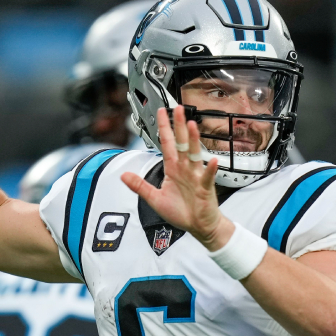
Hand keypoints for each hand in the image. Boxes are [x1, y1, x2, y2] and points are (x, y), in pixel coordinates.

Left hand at [120, 106, 235, 249]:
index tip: (161, 112)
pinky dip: (210, 169)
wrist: (199, 226)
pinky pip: (207, 176)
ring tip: (191, 126)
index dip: (163, 128)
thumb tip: (123, 176)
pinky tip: (212, 161)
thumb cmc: (181, 212)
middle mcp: (185, 169)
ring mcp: (196, 176)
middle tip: (178, 108)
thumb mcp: (155, 199)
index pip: (167, 144)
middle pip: (182, 143)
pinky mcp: (205, 188)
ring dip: (194, 141)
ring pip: (195, 155)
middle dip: (179, 126)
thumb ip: (139, 186)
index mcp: (173, 169)